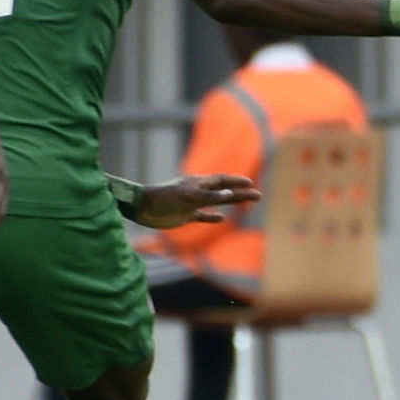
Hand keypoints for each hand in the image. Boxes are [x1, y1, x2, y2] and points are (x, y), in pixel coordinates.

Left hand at [133, 174, 260, 228]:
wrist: (142, 208)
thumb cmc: (164, 199)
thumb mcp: (188, 197)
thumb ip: (209, 197)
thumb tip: (229, 194)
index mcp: (198, 183)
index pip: (222, 181)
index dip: (236, 182)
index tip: (251, 184)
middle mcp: (197, 192)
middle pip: (223, 192)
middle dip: (240, 193)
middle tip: (258, 195)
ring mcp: (191, 204)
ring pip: (216, 202)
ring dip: (231, 203)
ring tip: (245, 202)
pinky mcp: (185, 215)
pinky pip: (202, 215)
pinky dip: (212, 217)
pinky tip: (221, 218)